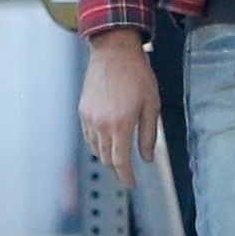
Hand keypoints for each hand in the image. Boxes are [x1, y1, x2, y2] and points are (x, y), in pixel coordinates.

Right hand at [79, 30, 159, 187]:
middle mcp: (101, 124)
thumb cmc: (137, 75)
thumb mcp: (152, 105)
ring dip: (107, 157)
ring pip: (95, 149)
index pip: (120, 162)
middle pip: (106, 159)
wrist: (114, 52)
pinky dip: (97, 144)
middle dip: (117, 169)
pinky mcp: (83, 111)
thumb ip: (148, 134)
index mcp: (120, 125)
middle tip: (128, 173)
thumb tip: (147, 158)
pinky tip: (107, 141)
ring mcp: (89, 118)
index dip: (126, 177)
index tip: (132, 183)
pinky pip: (88, 136)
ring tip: (119, 158)